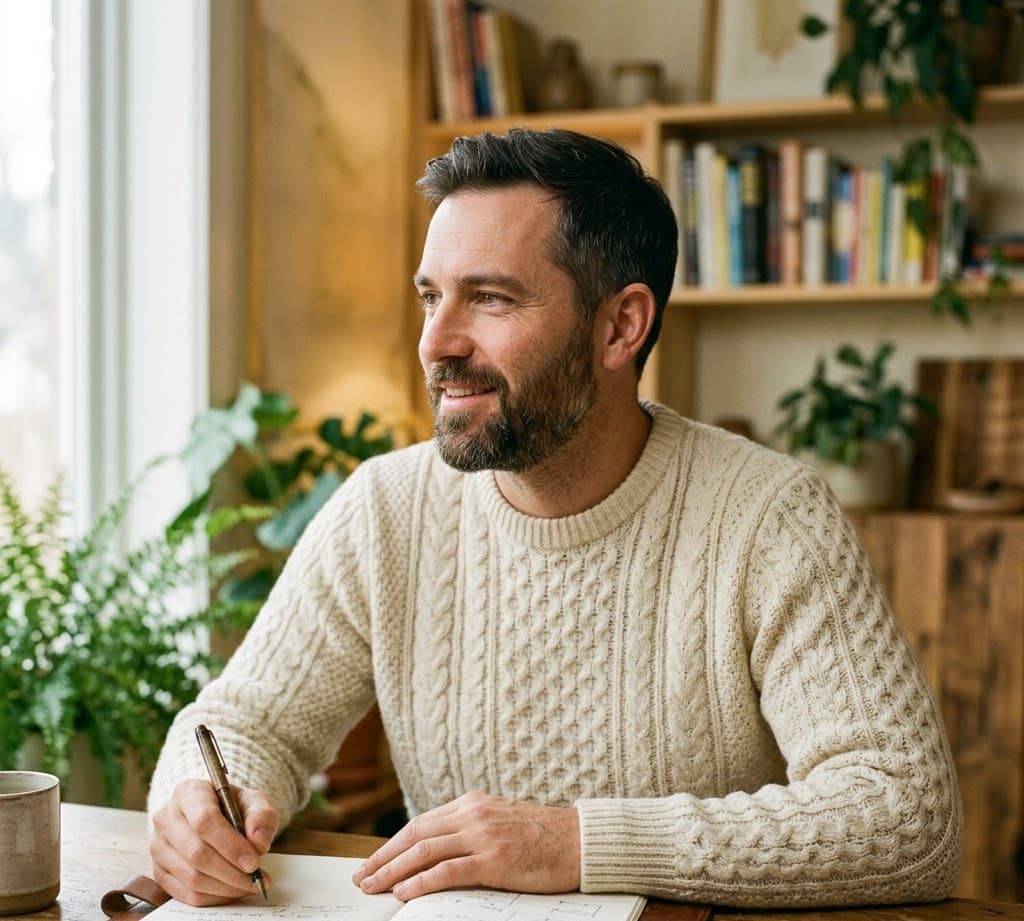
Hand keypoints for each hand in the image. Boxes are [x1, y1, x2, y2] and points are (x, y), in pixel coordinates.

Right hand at [149, 778, 278, 905]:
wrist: (214, 815)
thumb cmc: (233, 806)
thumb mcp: (253, 801)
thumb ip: (261, 816)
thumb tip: (258, 842)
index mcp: (189, 792)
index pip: (204, 820)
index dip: (230, 845)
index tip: (253, 861)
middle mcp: (167, 817)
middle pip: (196, 852)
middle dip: (230, 871)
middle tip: (255, 878)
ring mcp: (158, 846)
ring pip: (190, 876)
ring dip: (224, 887)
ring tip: (248, 885)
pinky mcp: (159, 870)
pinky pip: (184, 893)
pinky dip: (212, 897)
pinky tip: (231, 891)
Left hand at [352, 791, 580, 900]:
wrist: (580, 840)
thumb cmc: (543, 837)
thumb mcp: (500, 822)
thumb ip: (471, 831)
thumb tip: (436, 852)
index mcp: (472, 804)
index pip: (422, 824)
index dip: (393, 844)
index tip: (373, 860)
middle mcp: (473, 815)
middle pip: (416, 835)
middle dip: (383, 857)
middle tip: (362, 876)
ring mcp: (483, 836)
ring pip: (425, 851)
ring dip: (393, 870)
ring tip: (373, 886)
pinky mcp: (495, 860)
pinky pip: (449, 870)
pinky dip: (422, 881)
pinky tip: (405, 892)